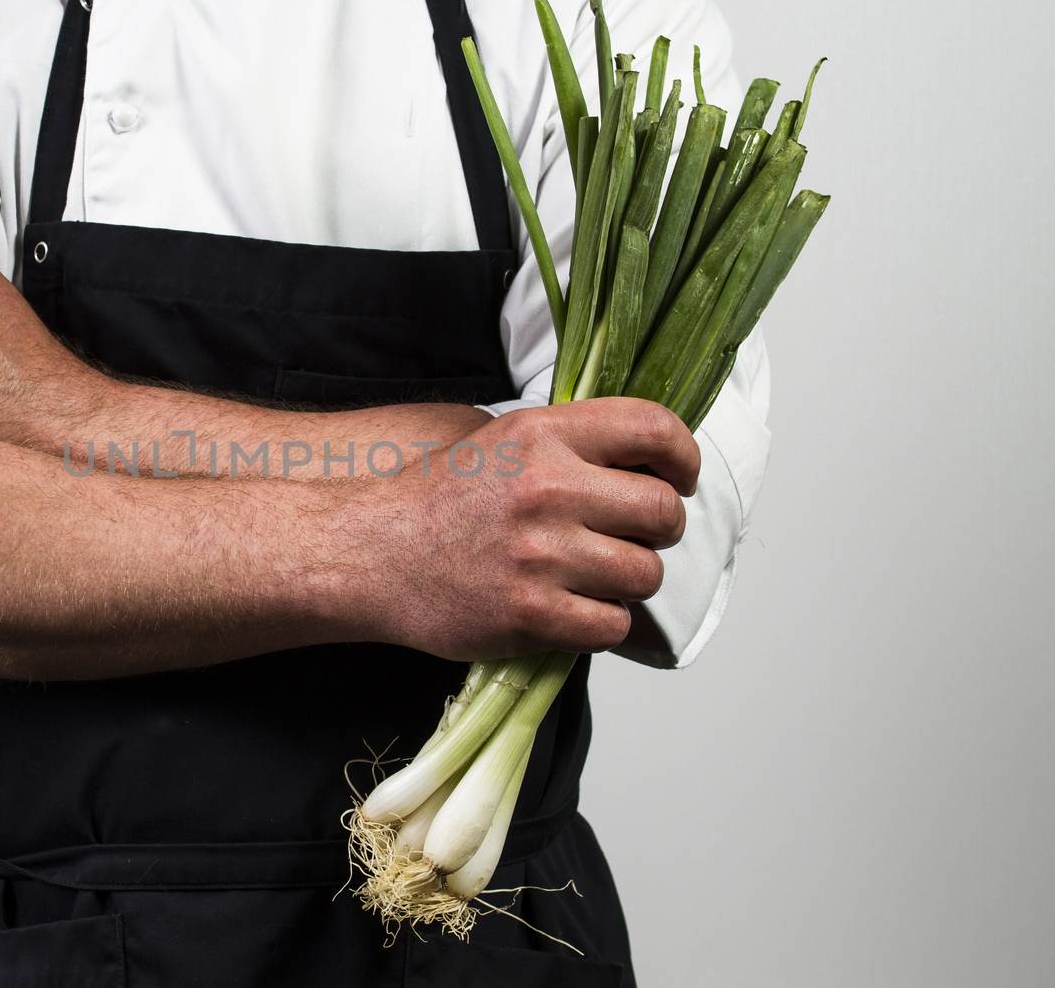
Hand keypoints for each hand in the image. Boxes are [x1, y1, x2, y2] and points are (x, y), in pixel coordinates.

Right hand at [358, 398, 699, 659]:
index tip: (679, 479)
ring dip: (627, 581)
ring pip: (644, 574)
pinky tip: (570, 608)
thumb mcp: (504, 441)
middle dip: (658, 531)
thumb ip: (573, 444)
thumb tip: (649, 463)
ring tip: (590, 576)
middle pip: (662, 512)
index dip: (683, 458)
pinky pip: (613, 625)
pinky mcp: (531, 614)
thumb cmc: (438, 501)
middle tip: (628, 537)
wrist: (371, 554)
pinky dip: (601, 623)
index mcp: (544, 435)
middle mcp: (548, 489)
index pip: (653, 430)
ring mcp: (541, 555)